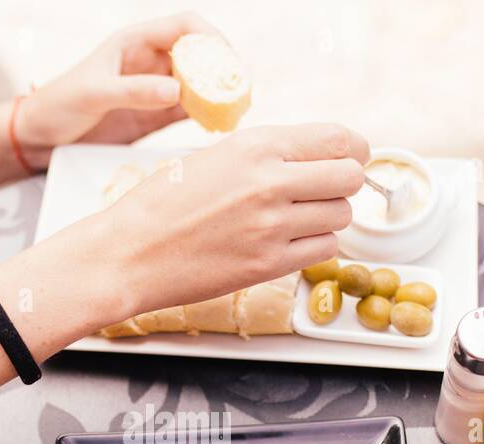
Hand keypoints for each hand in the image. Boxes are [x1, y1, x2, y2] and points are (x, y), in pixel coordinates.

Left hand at [14, 12, 219, 168]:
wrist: (39, 136)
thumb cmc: (59, 105)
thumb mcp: (94, 95)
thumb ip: (134, 92)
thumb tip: (178, 90)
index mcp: (134, 42)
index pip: (184, 27)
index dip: (212, 37)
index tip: (229, 61)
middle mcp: (149, 61)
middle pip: (199, 55)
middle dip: (223, 69)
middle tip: (243, 92)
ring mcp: (153, 88)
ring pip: (197, 84)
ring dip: (218, 95)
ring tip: (237, 112)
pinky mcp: (152, 116)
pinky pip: (187, 111)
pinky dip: (205, 117)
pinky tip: (217, 128)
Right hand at [97, 124, 369, 316]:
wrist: (129, 253)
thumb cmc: (162, 204)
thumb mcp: (215, 157)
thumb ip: (267, 155)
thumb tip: (315, 158)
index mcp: (255, 146)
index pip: (338, 139)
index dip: (354, 149)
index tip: (352, 157)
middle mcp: (269, 182)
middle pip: (350, 177)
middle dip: (345, 183)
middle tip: (328, 191)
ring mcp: (271, 226)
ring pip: (341, 216)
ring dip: (330, 217)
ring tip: (301, 218)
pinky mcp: (268, 264)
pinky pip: (324, 250)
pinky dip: (316, 245)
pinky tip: (291, 241)